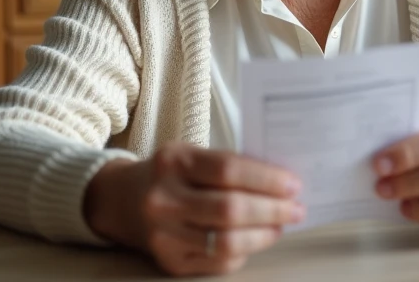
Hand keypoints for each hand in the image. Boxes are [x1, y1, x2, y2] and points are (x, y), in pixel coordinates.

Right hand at [83, 143, 304, 276]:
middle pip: (229, 209)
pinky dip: (244, 252)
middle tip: (296, 209)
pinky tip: (256, 240)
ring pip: (225, 242)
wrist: (123, 200)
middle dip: (272, 210)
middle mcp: (163, 198)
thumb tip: (282, 183)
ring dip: (263, 235)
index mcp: (174, 161)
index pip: (228, 170)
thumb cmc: (171, 174)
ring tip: (281, 225)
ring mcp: (163, 234)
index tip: (293, 184)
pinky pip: (217, 263)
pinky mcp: (168, 261)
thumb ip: (230, 166)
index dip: (266, 179)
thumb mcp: (192, 155)